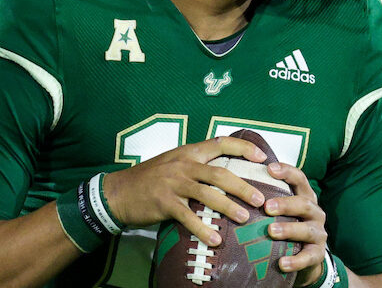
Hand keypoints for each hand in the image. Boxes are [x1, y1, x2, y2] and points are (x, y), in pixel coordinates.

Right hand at [102, 137, 268, 245]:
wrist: (119, 191)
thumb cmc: (150, 178)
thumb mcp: (174, 162)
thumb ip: (196, 164)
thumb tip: (226, 173)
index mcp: (188, 152)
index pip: (220, 142)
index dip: (243, 147)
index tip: (262, 157)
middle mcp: (183, 164)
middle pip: (219, 173)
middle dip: (242, 186)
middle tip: (260, 199)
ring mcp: (173, 183)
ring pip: (207, 193)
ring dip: (228, 207)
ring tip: (244, 219)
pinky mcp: (164, 202)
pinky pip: (188, 217)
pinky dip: (202, 229)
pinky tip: (214, 239)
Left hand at [263, 162, 327, 285]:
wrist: (306, 256)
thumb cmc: (287, 225)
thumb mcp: (281, 210)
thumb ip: (267, 197)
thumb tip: (234, 181)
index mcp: (305, 197)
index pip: (299, 178)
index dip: (287, 171)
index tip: (269, 168)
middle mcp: (314, 212)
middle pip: (304, 204)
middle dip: (285, 204)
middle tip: (266, 206)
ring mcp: (318, 233)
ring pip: (307, 230)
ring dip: (289, 229)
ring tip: (271, 231)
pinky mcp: (318, 254)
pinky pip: (309, 257)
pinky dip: (296, 260)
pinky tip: (282, 263)